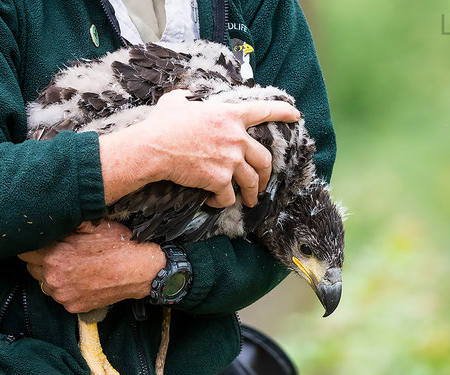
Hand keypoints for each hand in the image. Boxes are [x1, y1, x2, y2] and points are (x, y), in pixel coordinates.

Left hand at [18, 221, 164, 313]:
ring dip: (52, 275)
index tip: (42, 241)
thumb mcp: (93, 225)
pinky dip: (67, 289)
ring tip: (73, 266)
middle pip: (31, 268)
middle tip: (60, 252)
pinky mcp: (74, 307)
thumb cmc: (118, 245)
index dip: (33, 244)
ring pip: (45, 284)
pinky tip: (82, 279)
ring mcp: (63, 295)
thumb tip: (52, 216)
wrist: (140, 270)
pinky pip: (61, 296)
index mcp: (54, 256)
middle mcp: (54, 279)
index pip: (24, 251)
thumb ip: (68, 223)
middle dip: (41, 260)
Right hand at [98, 90, 299, 207]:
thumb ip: (187, 98)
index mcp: (229, 115)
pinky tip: (213, 202)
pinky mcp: (219, 179)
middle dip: (267, 174)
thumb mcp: (176, 101)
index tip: (296, 116)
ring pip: (251, 182)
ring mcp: (230, 159)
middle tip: (262, 183)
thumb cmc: (162, 124)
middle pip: (264, 158)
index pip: (263, 111)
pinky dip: (222, 203)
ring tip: (248, 202)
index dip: (282, 112)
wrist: (154, 147)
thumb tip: (185, 96)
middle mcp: (236, 137)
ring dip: (251, 194)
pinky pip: (228, 196)